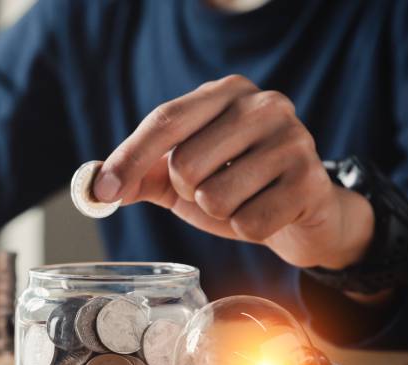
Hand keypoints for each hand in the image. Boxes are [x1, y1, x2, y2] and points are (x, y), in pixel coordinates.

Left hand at [93, 75, 373, 269]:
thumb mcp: (183, 176)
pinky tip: (268, 213)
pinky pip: (247, 223)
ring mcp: (293, 139)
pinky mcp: (311, 181)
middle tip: (214, 188)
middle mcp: (263, 105)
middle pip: (184, 164)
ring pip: (214, 198)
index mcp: (226, 92)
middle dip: (187, 191)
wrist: (302, 212)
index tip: (102, 191)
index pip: (164, 120)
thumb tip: (97, 187)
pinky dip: (248, 229)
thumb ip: (141, 175)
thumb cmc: (236, 185)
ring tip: (244, 200)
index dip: (129, 158)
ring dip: (219, 213)